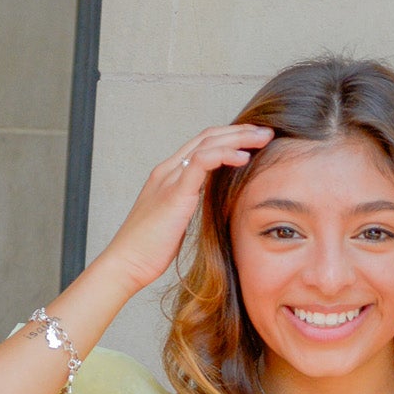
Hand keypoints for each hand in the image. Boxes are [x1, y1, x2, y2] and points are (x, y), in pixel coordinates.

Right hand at [101, 124, 274, 291]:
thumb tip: (210, 204)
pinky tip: (243, 157)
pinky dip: (224, 155)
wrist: (127, 262)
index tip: (253, 140)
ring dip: (238, 137)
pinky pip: (201, 163)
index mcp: (168, 175)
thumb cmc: (150, 249)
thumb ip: (190, 204)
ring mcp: (169, 178)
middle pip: (207, 137)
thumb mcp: (176, 220)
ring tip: (262, 138)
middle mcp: (168, 170)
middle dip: (240, 131)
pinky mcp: (174, 193)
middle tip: (266, 132)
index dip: (229, 137)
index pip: (202, 144)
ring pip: (207, 143)